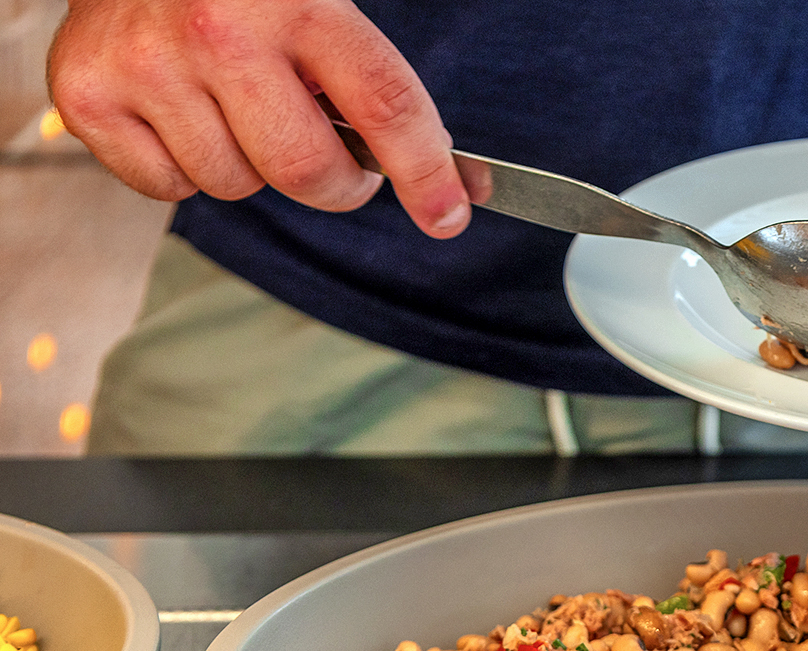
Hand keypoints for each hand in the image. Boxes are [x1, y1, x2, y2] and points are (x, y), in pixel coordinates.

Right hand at [48, 0, 470, 237]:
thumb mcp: (322, 10)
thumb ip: (384, 91)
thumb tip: (462, 191)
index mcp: (296, 1)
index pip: (385, 104)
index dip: (426, 172)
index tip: (449, 216)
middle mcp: (217, 31)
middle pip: (306, 172)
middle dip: (336, 185)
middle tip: (336, 165)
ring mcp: (146, 64)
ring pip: (235, 186)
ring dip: (252, 167)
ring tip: (238, 109)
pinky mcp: (88, 94)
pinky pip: (168, 188)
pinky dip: (184, 169)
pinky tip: (185, 114)